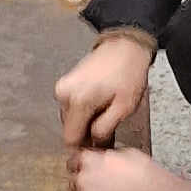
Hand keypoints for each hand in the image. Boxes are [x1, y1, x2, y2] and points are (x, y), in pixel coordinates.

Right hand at [56, 31, 153, 147]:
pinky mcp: (64, 83)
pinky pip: (71, 106)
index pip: (70, 138)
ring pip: (70, 118)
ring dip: (85, 120)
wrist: (124, 46)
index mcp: (77, 101)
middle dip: (86, 132)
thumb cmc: (128, 75)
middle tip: (108, 128)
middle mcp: (63, 95)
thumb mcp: (124, 107)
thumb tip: (93, 143)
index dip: (85, 145)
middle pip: (70, 128)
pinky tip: (99, 104)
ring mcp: (61, 87)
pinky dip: (83, 110)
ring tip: (105, 112)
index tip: (100, 144)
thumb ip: (105, 128)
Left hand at [64, 144, 190, 190]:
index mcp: (89, 160)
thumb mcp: (125, 153)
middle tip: (100, 188)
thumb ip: (104, 155)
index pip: (73, 161)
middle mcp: (81, 179)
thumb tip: (98, 158)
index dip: (82, 166)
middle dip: (83, 183)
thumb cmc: (147, 176)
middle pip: (72, 180)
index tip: (89, 171)